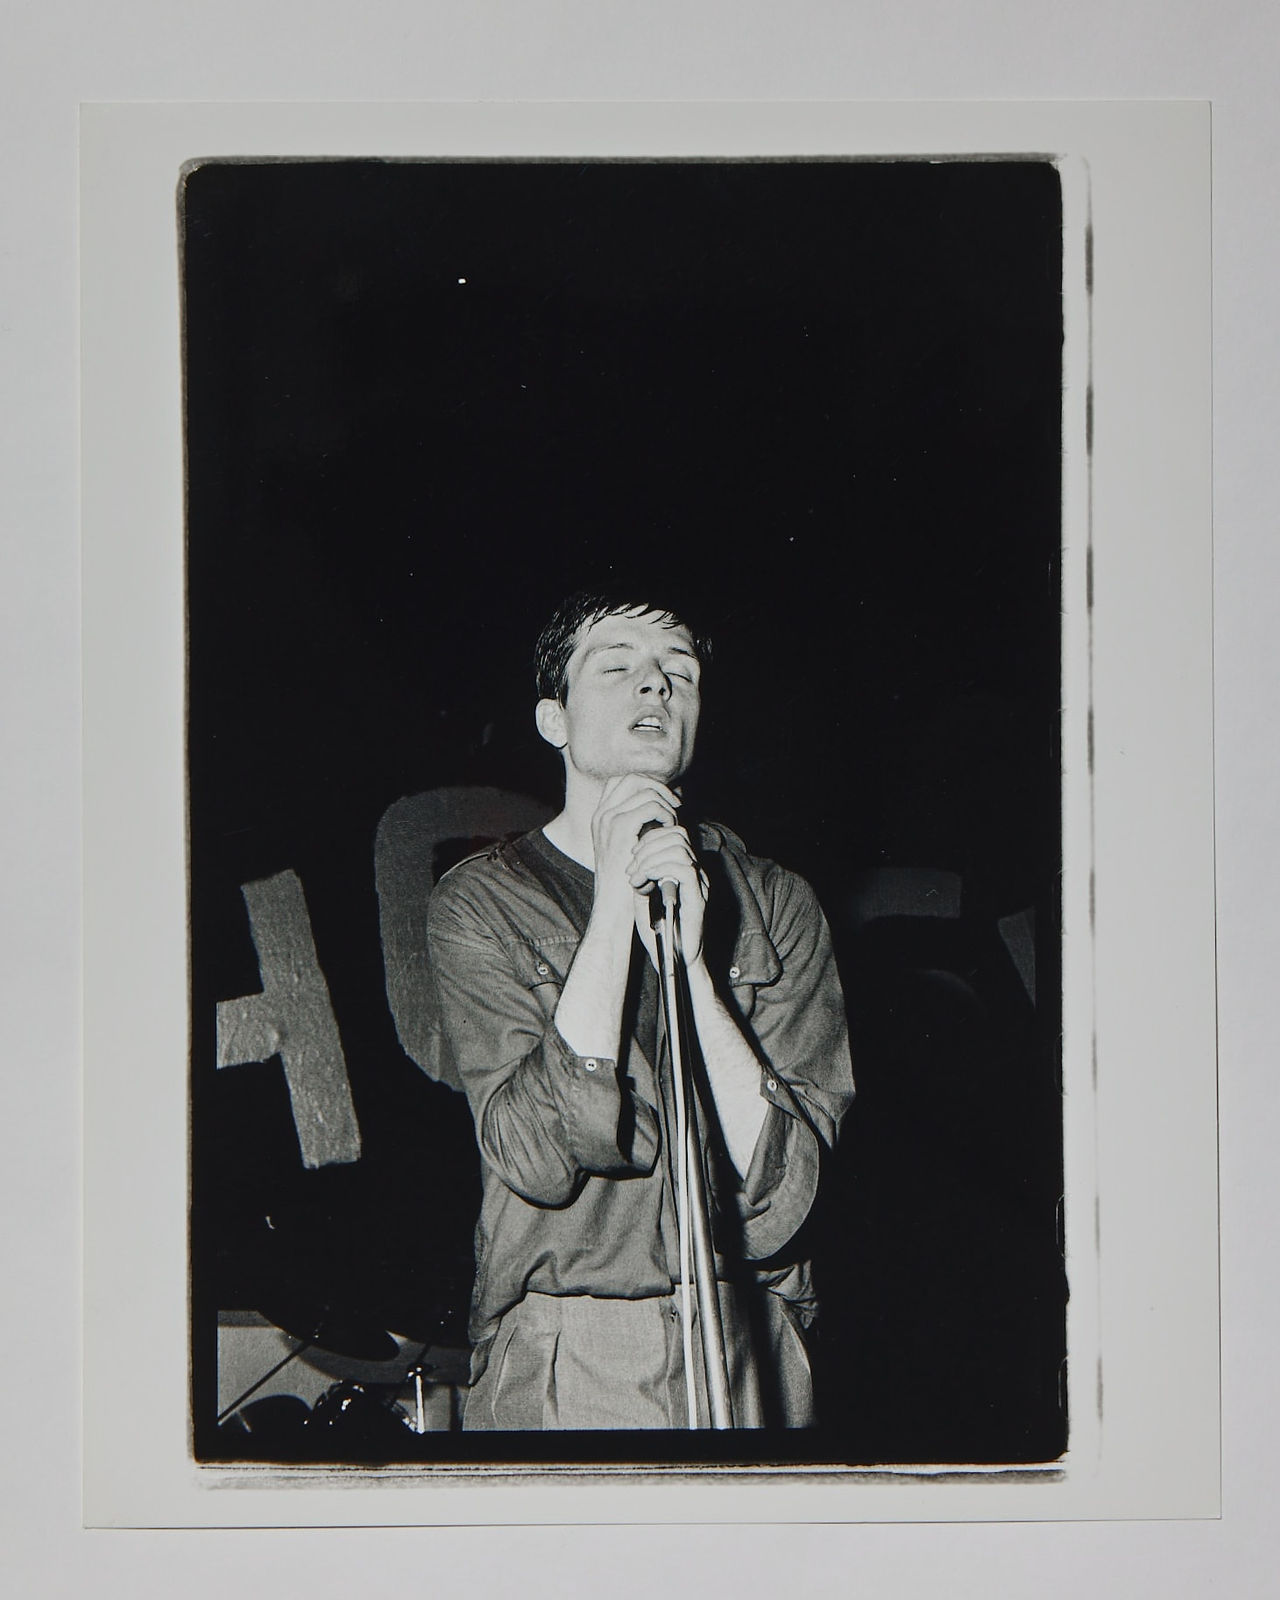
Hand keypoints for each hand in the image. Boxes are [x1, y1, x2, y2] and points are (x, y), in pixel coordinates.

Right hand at [588, 774, 681, 922]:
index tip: (663, 801)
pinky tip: (670, 830)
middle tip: (675, 805)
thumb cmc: (625, 882)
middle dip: (659, 788)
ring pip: (646, 790)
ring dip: (666, 804)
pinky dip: (667, 815)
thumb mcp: (627, 848)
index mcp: (600, 817)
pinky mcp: (620, 828)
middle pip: (632, 779)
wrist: (613, 904)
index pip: (621, 782)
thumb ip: (636, 827)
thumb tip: (659, 807)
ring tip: (672, 823)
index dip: (646, 785)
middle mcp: (601, 814)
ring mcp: (609, 819)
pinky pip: (652, 806)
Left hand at [627, 817, 708, 970]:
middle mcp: (695, 872)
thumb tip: (634, 856)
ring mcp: (699, 884)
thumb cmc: (659, 931)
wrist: (672, 959)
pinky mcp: (698, 898)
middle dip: (647, 846)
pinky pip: (684, 869)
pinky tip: (644, 882)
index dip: (649, 839)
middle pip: (677, 835)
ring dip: (650, 858)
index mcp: (684, 868)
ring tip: (636, 878)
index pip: (672, 833)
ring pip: (679, 848)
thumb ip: (642, 875)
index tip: (631, 858)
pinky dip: (659, 869)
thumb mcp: (643, 896)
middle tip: (631, 869)